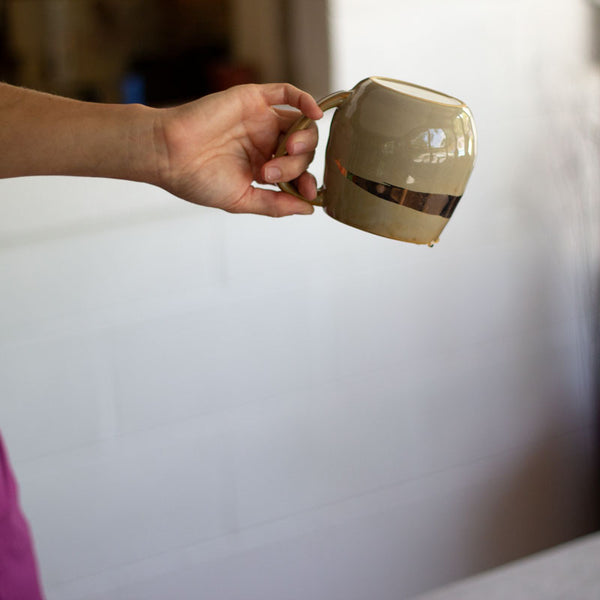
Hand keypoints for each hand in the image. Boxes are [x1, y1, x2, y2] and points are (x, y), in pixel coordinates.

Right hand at [155, 83, 322, 216]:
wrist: (168, 155)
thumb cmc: (197, 180)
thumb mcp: (241, 200)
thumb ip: (275, 205)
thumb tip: (308, 210)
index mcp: (263, 167)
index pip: (298, 173)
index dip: (308, 183)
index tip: (308, 193)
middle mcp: (265, 143)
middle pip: (302, 151)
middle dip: (296, 165)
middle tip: (270, 173)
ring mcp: (261, 120)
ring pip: (300, 125)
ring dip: (303, 139)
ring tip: (285, 150)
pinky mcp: (253, 99)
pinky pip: (287, 93)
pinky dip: (306, 101)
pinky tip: (315, 115)